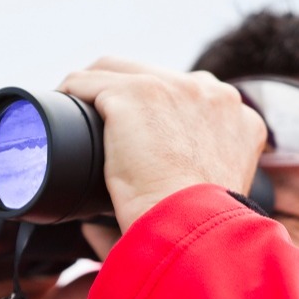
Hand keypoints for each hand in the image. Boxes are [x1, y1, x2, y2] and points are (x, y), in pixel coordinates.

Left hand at [58, 57, 267, 230]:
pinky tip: (61, 109)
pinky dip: (71, 93)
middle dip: (126, 95)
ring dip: (95, 88)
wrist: (191, 227)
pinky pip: (88, 82)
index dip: (160, 113)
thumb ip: (197, 177)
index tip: (139, 135)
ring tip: (75, 112)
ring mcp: (174, 88)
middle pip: (154, 76)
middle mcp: (212, 93)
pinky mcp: (136, 94)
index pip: (190, 97)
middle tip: (102, 128)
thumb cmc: (198, 227)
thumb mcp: (214, 196)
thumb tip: (131, 204)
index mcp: (238, 117)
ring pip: (117, 70)